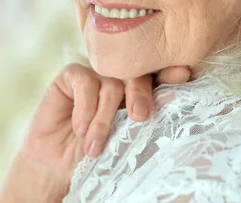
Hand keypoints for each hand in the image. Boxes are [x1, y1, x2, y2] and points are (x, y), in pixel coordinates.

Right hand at [10, 63, 190, 195]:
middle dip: (140, 94)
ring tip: (94, 147)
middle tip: (139, 117)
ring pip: (110, 83)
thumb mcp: (129, 142)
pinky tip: (79, 129)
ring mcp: (95, 75)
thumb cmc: (96, 157)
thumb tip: (175, 98)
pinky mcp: (71, 76)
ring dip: (103, 119)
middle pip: (137, 73)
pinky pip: (84, 81)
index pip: (158, 78)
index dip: (169, 74)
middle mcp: (118, 80)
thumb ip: (148, 121)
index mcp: (139, 94)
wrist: (57, 167)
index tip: (183, 74)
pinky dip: (85, 108)